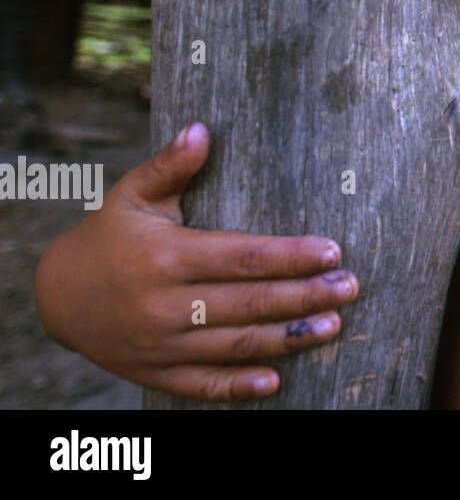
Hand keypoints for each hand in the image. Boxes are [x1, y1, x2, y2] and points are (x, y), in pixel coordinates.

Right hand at [33, 123, 359, 400]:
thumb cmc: (107, 236)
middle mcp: (164, 303)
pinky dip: (237, 386)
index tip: (331, 251)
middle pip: (248, 302)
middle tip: (348, 287)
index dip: (290, 256)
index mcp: (166, 256)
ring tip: (331, 326)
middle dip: (304, 295)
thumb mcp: (132, 196)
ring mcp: (159, 343)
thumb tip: (201, 129)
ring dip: (287, 338)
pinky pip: (201, 384)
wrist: (56, 295)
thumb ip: (170, 165)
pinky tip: (274, 381)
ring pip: (234, 345)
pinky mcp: (154, 372)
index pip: (243, 257)